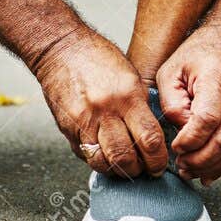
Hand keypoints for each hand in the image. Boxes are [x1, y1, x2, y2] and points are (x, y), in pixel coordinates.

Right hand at [31, 27, 167, 178]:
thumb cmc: (98, 58)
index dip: (158, 158)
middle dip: (139, 170)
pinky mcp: (67, 129)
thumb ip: (141, 105)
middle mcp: (104, 112)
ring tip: (126, 167)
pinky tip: (107, 156)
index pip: (149, 139)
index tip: (160, 164)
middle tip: (145, 169)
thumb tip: (153, 134)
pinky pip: (86, 155)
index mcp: (126, 96)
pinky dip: (99, 161)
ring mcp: (83, 122)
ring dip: (118, 171)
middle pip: (125, 157)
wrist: (60, 49)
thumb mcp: (130, 75)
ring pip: (104, 163)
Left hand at [156, 23, 220, 183]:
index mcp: (216, 78)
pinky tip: (206, 171)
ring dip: (212, 165)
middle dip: (201, 160)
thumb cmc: (199, 51)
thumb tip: (181, 132)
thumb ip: (171, 102)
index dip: (190, 140)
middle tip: (182, 166)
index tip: (175, 147)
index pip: (208, 119)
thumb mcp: (172, 69)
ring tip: (190, 171)